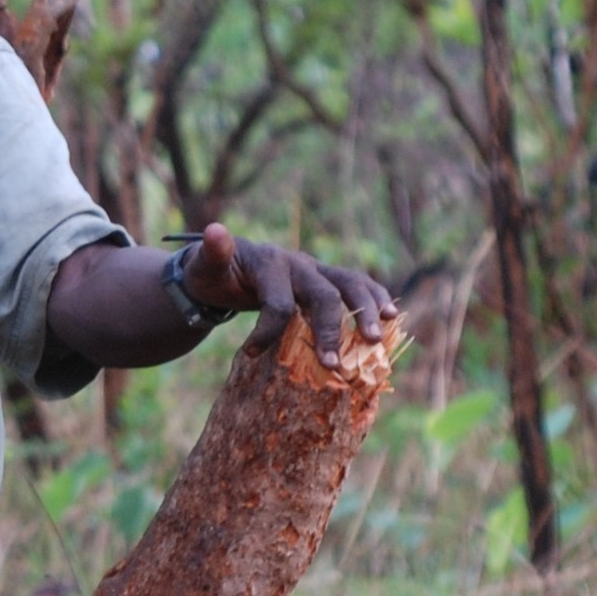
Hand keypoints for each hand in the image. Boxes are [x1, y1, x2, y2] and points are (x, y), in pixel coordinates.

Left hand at [184, 223, 397, 355]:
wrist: (228, 264)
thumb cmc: (215, 272)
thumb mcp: (205, 266)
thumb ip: (212, 253)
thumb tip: (215, 230)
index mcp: (270, 264)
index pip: (278, 302)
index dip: (267, 331)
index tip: (251, 353)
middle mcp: (299, 264)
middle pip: (323, 294)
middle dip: (329, 329)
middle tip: (331, 365)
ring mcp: (316, 270)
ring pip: (350, 285)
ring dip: (365, 312)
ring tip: (376, 340)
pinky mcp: (326, 279)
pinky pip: (356, 286)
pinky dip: (376, 298)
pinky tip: (392, 317)